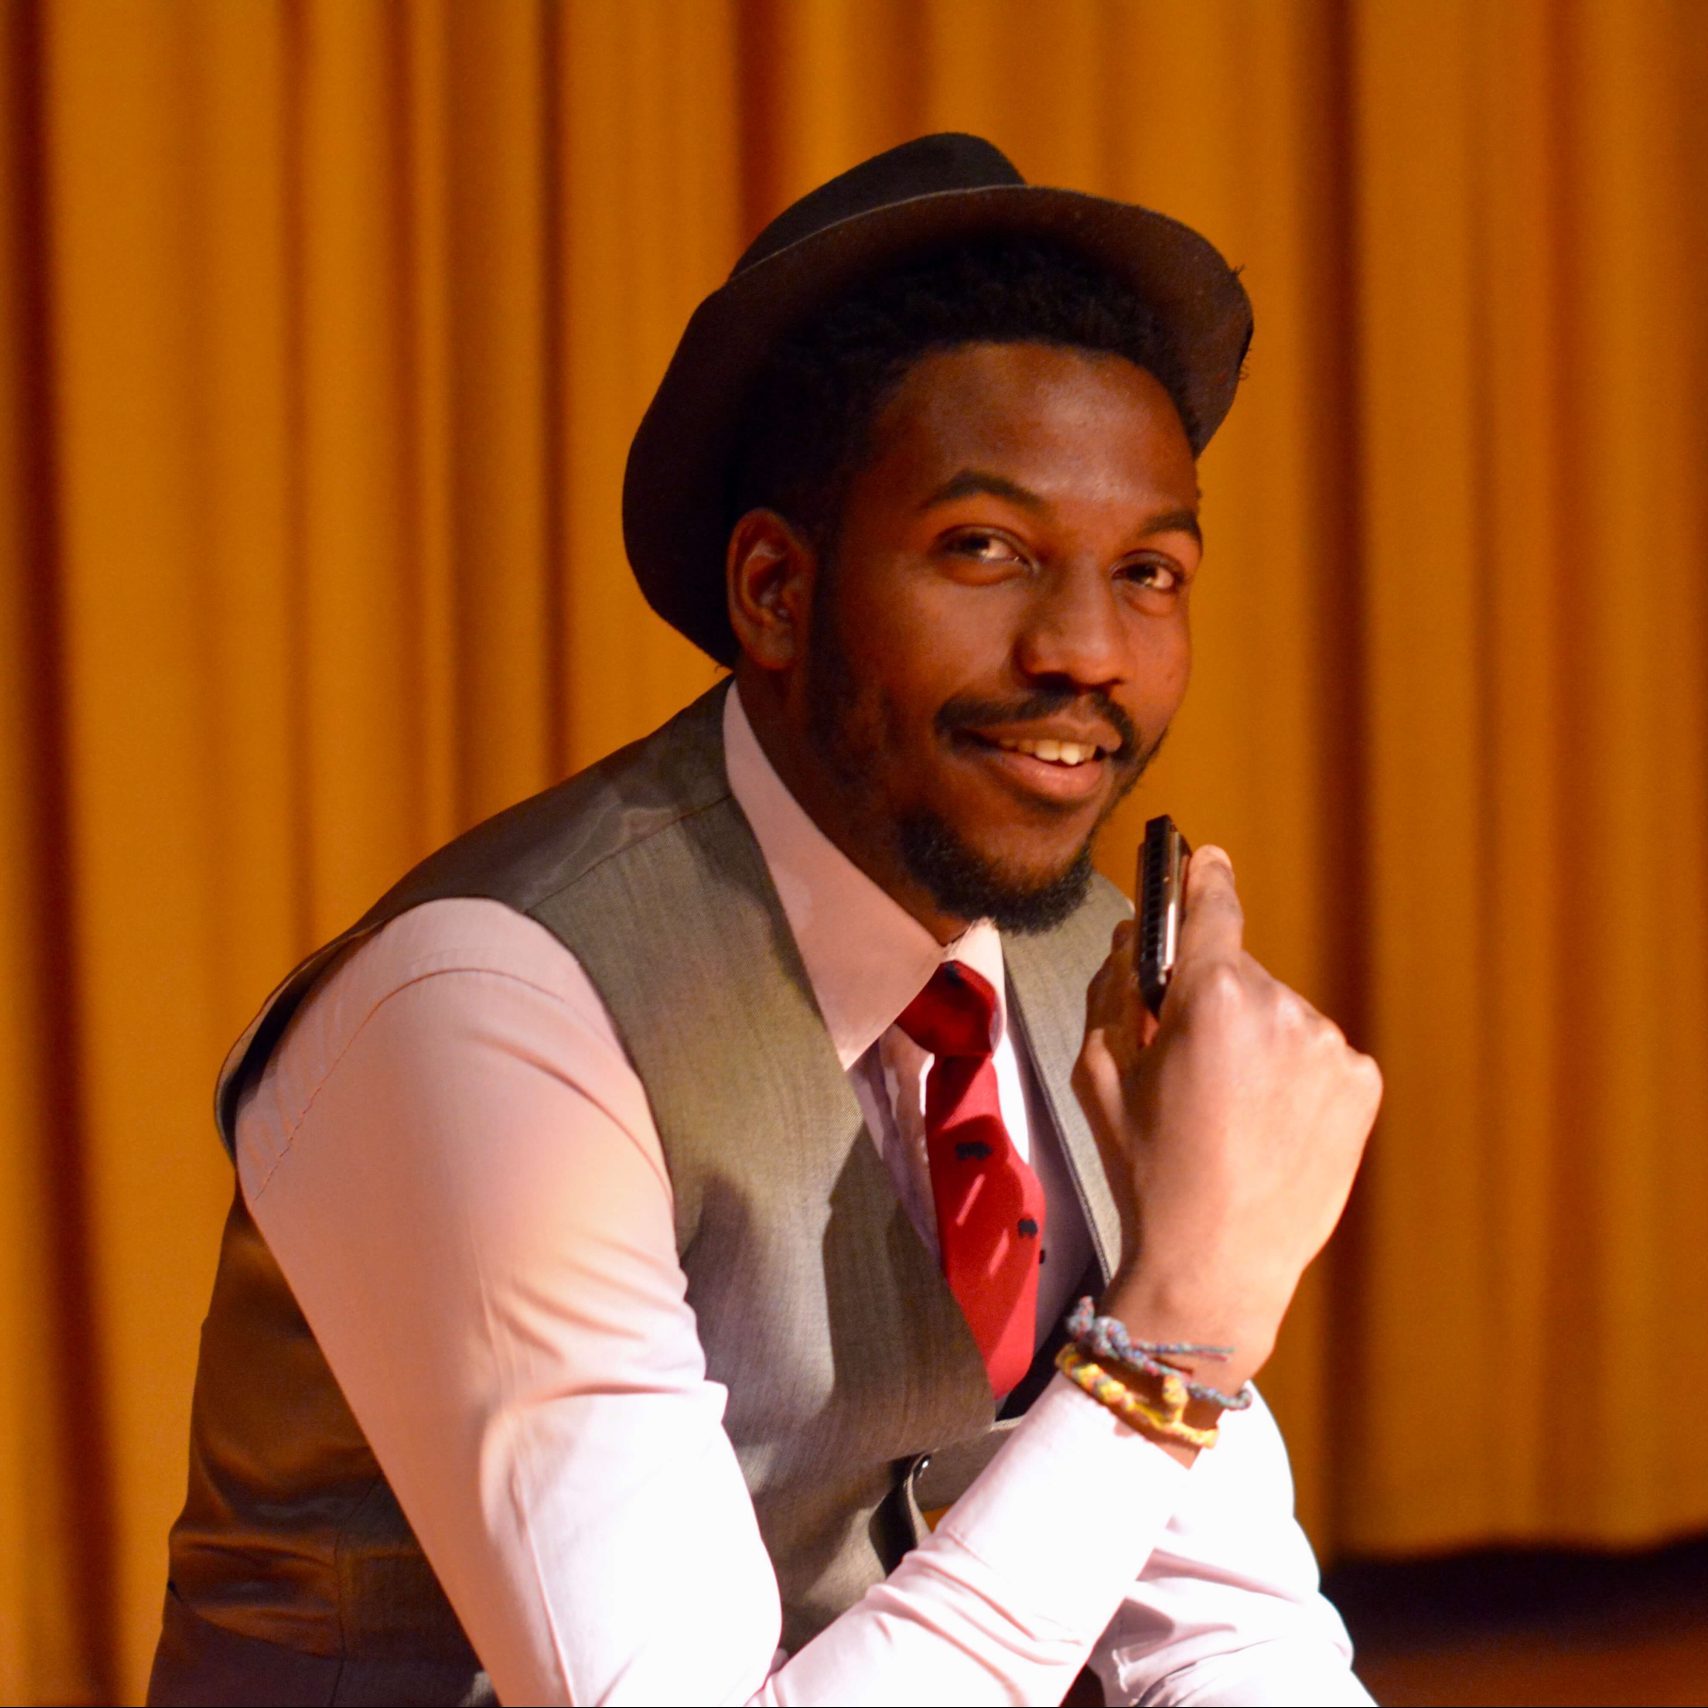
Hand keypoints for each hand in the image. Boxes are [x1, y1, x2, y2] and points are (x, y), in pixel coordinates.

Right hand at [1072, 847, 1380, 1392]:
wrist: (1216, 1264)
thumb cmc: (1146, 1169)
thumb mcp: (1099, 1073)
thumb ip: (1114, 988)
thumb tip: (1138, 936)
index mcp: (1209, 996)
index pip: (1212, 904)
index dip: (1202, 876)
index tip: (1202, 858)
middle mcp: (1280, 1006)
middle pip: (1238, 972)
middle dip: (1212, 1000)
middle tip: (1188, 1065)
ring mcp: (1329, 1046)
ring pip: (1280, 1016)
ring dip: (1256, 1041)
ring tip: (1232, 1112)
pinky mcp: (1361, 1085)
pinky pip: (1318, 1054)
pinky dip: (1294, 1076)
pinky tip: (1268, 1125)